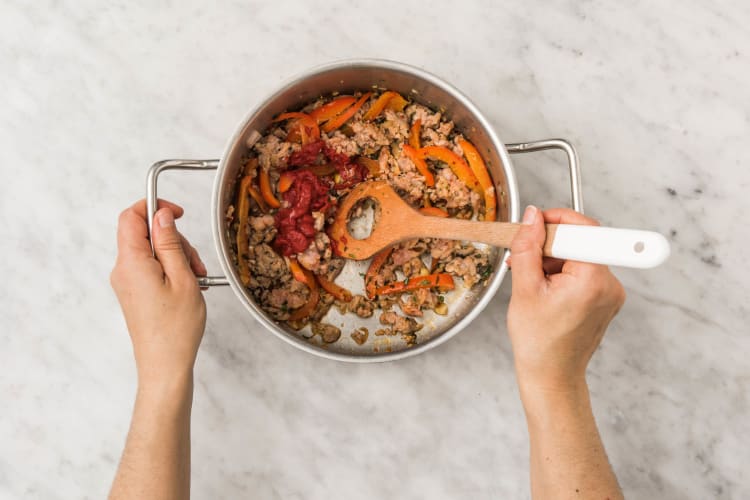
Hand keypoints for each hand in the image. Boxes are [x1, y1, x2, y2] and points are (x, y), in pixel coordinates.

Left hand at [110, 199, 207, 385]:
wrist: (165, 365)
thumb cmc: (176, 328)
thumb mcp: (182, 277)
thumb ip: (169, 242)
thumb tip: (161, 215)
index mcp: (132, 262)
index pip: (131, 216)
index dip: (154, 207)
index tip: (178, 213)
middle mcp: (123, 270)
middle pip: (145, 233)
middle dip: (174, 239)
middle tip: (195, 260)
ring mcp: (127, 282)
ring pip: (151, 251)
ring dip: (177, 256)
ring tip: (196, 278)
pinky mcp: (134, 292)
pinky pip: (151, 267)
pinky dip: (171, 269)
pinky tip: (188, 285)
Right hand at [507, 206, 625, 393]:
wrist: (551, 376)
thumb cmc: (538, 342)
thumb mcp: (524, 288)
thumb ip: (528, 246)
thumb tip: (532, 216)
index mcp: (593, 279)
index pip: (585, 228)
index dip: (559, 220)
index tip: (538, 224)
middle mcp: (610, 284)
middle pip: (582, 242)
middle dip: (551, 246)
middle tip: (526, 260)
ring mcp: (611, 293)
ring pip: (581, 257)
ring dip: (555, 261)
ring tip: (533, 282)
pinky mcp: (606, 300)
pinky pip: (585, 272)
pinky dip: (564, 273)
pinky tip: (545, 289)